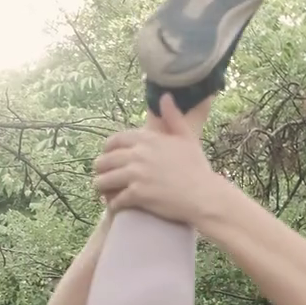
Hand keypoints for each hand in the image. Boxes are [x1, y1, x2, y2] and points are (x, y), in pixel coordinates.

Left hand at [92, 95, 228, 225]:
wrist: (204, 195)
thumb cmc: (197, 167)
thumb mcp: (187, 137)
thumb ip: (173, 117)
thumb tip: (165, 97)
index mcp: (147, 139)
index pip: (114, 140)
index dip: (107, 150)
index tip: (108, 158)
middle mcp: (138, 154)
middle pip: (104, 161)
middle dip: (101, 171)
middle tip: (104, 179)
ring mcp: (136, 174)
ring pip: (103, 181)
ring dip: (103, 189)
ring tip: (107, 194)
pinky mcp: (137, 194)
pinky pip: (115, 200)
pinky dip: (114, 205)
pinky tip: (117, 207)